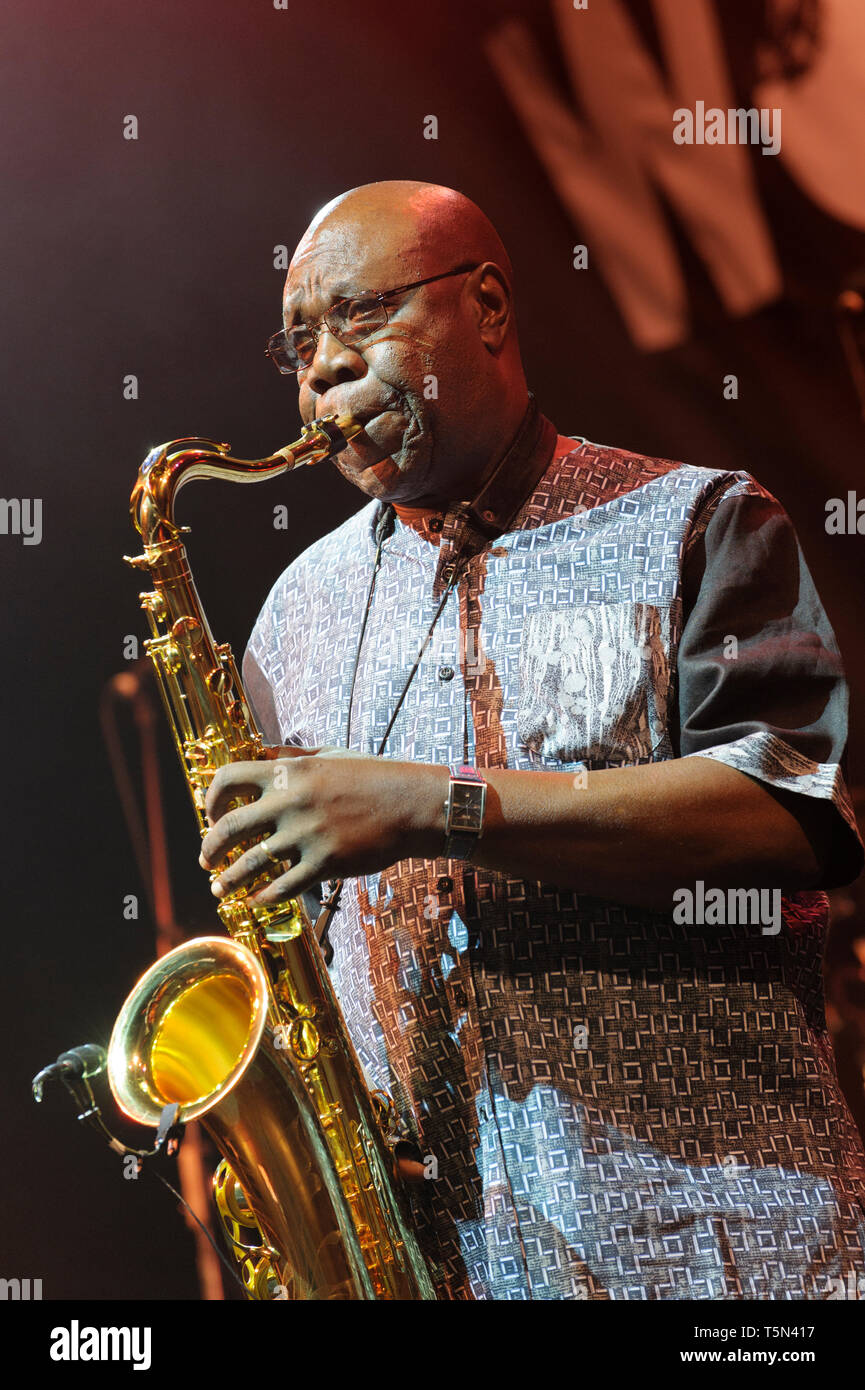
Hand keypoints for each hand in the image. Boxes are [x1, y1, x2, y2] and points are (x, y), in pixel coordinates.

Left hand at [199, 747, 447, 904]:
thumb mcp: (329, 756)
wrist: (411, 804)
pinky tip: (254, 902)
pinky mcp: (325, 862)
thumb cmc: (373, 777)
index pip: (228, 780)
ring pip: (249, 863)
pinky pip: (282, 887)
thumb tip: (263, 755)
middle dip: (209, 848)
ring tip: (219, 888)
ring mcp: (306, 834)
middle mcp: (291, 801)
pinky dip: (262, 898)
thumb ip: (293, 758)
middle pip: (229, 827)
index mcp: (289, 772)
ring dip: (227, 879)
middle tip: (205, 859)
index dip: (211, 799)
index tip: (211, 815)